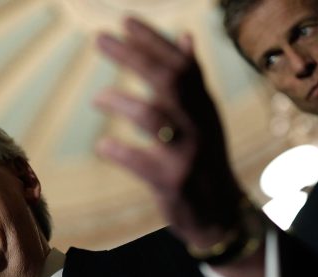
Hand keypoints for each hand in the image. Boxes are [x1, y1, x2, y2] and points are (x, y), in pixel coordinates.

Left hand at [94, 17, 244, 248]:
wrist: (220, 214)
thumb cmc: (204, 160)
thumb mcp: (204, 118)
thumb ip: (192, 80)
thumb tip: (184, 36)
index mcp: (203, 106)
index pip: (180, 63)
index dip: (153, 41)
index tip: (125, 20)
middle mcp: (199, 124)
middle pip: (168, 80)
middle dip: (133, 56)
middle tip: (100, 39)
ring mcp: (187, 154)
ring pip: (154, 118)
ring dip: (122, 103)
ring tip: (96, 99)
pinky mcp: (173, 183)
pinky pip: (142, 163)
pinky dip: (120, 152)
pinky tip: (102, 146)